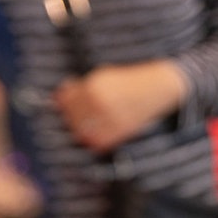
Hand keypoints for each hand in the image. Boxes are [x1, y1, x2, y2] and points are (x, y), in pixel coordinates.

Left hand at [54, 60, 189, 153]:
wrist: (159, 87)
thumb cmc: (129, 79)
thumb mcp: (104, 75)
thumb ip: (81, 87)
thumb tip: (57, 97)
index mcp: (95, 85)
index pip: (66, 100)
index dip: (62, 102)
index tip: (64, 101)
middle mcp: (101, 103)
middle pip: (71, 117)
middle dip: (70, 115)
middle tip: (76, 112)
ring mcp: (110, 119)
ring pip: (81, 131)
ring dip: (80, 128)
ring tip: (87, 120)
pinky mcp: (120, 132)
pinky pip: (96, 141)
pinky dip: (92, 138)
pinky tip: (96, 130)